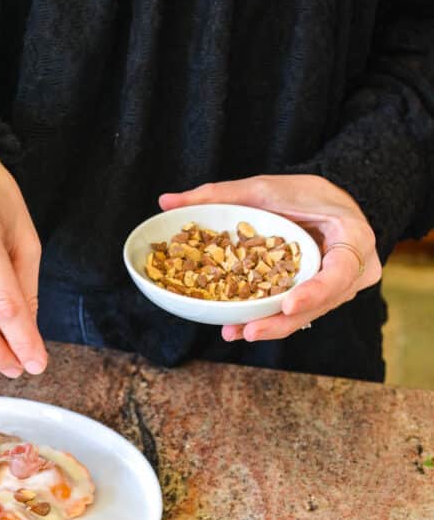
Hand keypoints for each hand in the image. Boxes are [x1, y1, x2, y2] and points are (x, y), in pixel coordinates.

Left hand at [158, 174, 381, 341]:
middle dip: (282, 320)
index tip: (288, 304)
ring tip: (236, 332)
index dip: (316, 291)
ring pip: (308, 314)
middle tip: (249, 330)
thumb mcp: (265, 187)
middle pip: (319, 303)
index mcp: (353, 237)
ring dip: (272, 325)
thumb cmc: (304, 193)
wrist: (329, 204)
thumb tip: (166, 201)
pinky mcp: (322, 298)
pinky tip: (241, 327)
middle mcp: (354, 270)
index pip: (340, 271)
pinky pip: (299, 312)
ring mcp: (340, 288)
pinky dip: (272, 318)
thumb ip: (219, 195)